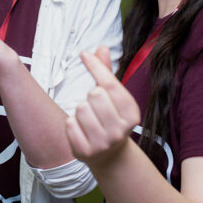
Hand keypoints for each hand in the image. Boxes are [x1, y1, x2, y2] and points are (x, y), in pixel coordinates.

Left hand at [66, 46, 141, 168]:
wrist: (110, 156)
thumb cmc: (110, 118)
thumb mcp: (114, 98)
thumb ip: (107, 73)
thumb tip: (102, 47)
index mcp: (132, 114)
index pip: (111, 84)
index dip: (95, 66)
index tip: (84, 54)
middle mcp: (120, 130)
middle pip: (94, 95)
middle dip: (90, 96)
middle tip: (95, 107)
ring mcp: (103, 143)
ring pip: (81, 109)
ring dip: (80, 110)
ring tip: (89, 119)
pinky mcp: (85, 152)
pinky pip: (70, 124)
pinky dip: (72, 124)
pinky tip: (81, 130)